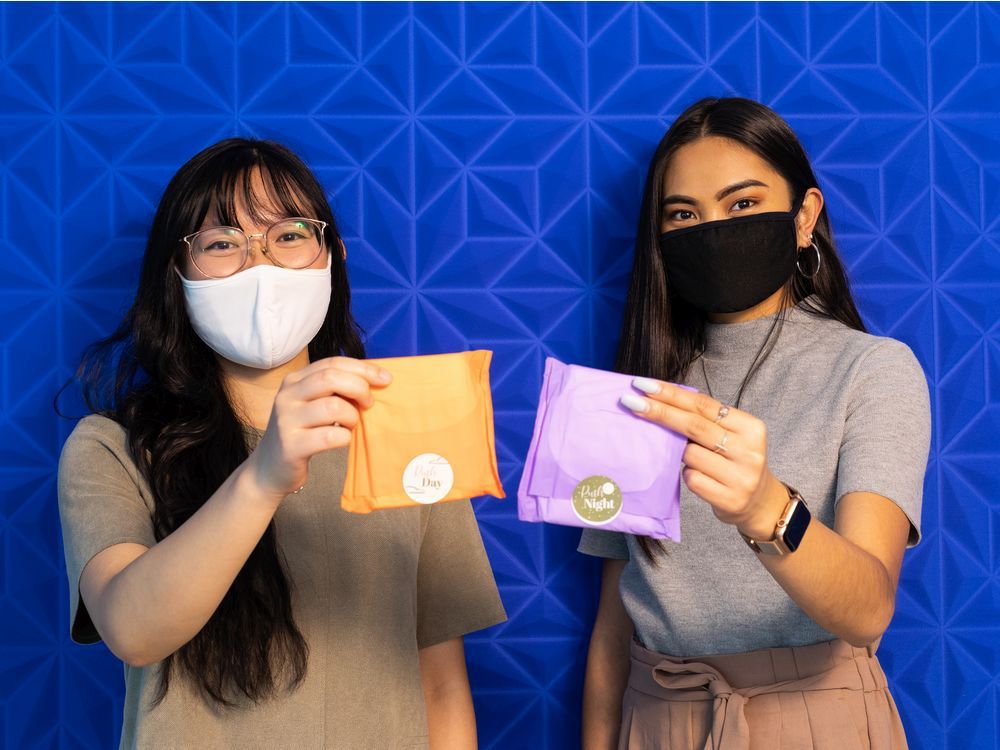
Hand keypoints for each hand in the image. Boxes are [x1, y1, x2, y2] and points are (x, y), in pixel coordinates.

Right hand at [245, 357, 391, 501]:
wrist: (270, 469)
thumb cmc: (301, 433)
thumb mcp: (312, 404)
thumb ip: (335, 389)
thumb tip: (375, 379)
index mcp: (294, 380)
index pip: (332, 363)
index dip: (363, 368)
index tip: (386, 378)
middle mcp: (287, 396)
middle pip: (331, 378)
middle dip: (359, 388)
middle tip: (368, 404)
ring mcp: (286, 420)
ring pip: (333, 407)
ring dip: (352, 417)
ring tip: (350, 426)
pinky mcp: (291, 446)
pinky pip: (330, 436)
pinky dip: (344, 438)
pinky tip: (340, 440)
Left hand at [620, 378, 788, 538]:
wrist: (759, 503)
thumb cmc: (734, 462)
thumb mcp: (731, 436)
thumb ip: (705, 421)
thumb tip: (659, 401)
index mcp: (751, 427)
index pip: (703, 405)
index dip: (671, 394)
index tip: (643, 385)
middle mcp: (749, 451)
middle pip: (694, 425)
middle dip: (659, 412)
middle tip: (630, 401)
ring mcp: (741, 477)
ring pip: (690, 455)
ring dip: (680, 454)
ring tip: (695, 459)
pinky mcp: (730, 499)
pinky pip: (692, 479)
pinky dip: (689, 475)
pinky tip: (701, 477)